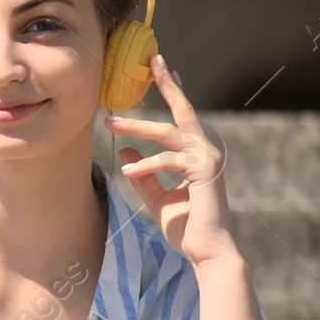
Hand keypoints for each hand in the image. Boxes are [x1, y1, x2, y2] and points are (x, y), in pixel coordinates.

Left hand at [104, 54, 242, 269]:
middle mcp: (206, 151)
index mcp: (197, 154)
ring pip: (170, 133)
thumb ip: (143, 175)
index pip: (182, 118)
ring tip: (110, 124)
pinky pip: (169, 161)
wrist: (209, 252)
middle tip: (140, 69)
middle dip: (160, 89)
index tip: (159, 66)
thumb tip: (124, 151)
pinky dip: (146, 165)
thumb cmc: (187, 227)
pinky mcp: (205, 172)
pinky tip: (127, 171)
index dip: (172, 90)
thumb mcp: (157, 199)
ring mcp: (209, 159)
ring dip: (138, 127)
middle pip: (180, 113)